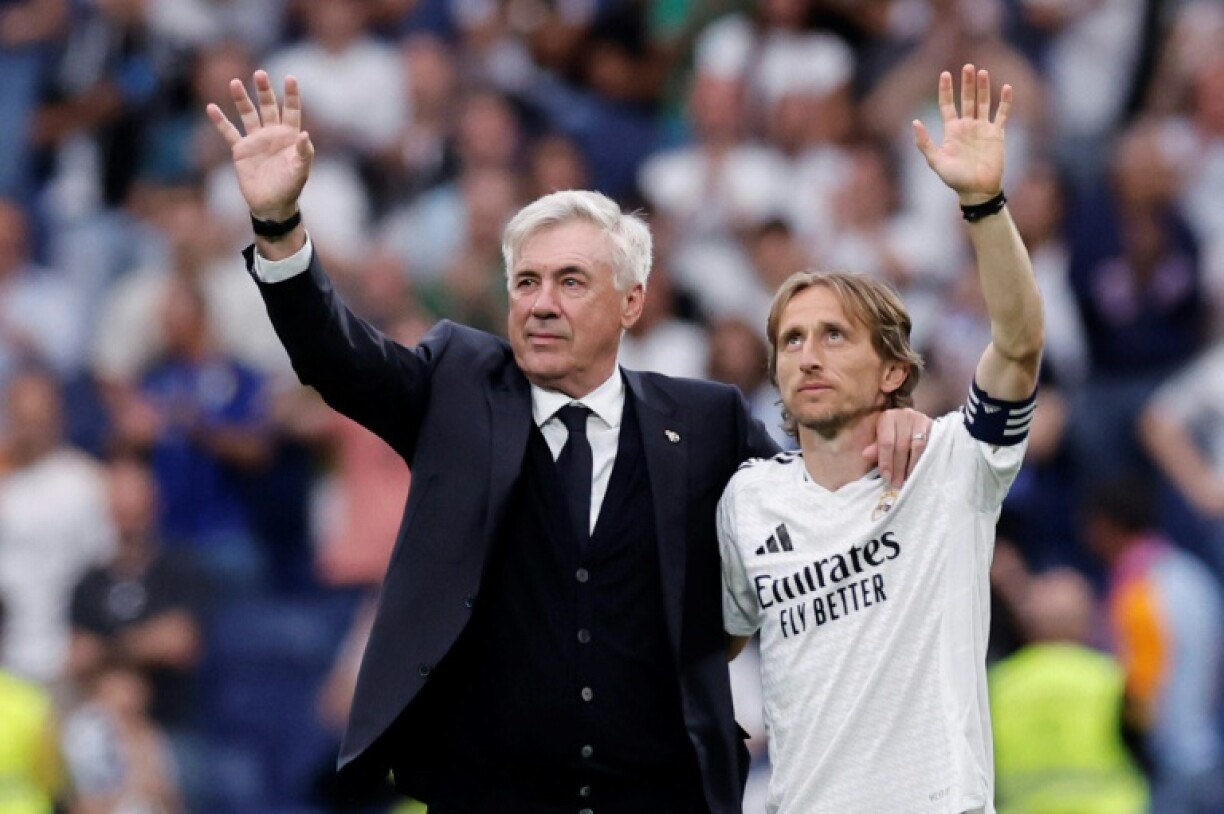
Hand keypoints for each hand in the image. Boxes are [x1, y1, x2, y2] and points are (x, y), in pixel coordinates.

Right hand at [205, 70, 313, 220]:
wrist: (272, 204)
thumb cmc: (290, 187)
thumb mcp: (301, 170)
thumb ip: (304, 153)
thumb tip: (305, 135)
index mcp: (289, 136)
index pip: (291, 110)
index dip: (291, 95)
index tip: (290, 78)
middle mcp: (272, 133)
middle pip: (268, 106)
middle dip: (264, 91)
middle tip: (260, 74)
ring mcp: (256, 140)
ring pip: (248, 114)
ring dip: (242, 99)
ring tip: (235, 82)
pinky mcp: (241, 150)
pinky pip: (229, 132)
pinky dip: (220, 121)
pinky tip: (211, 107)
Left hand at [864, 407, 933, 487]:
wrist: (912, 422)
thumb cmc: (893, 432)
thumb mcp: (880, 438)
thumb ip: (876, 448)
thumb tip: (866, 455)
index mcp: (888, 417)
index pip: (886, 442)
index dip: (886, 461)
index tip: (887, 477)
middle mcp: (904, 415)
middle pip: (902, 445)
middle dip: (899, 467)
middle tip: (897, 483)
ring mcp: (920, 419)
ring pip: (918, 446)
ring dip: (912, 466)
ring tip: (908, 479)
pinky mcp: (934, 426)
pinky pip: (930, 445)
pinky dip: (924, 460)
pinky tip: (920, 471)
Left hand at [913, 65, 1010, 204]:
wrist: (977, 190)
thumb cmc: (955, 179)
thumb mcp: (936, 162)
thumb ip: (925, 143)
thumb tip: (915, 123)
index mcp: (951, 131)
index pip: (947, 105)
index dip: (946, 90)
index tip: (945, 74)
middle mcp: (967, 126)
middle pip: (966, 99)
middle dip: (967, 83)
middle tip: (967, 67)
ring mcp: (982, 129)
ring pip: (983, 103)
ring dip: (983, 88)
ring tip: (982, 72)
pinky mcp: (997, 134)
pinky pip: (1002, 114)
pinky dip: (1005, 102)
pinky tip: (1007, 88)